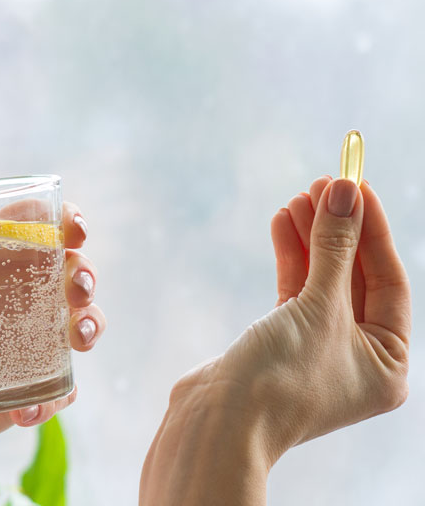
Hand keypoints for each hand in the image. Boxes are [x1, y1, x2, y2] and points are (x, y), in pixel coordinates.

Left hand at [0, 203, 104, 489]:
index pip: (26, 228)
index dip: (60, 220)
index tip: (72, 225)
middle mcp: (5, 299)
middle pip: (65, 270)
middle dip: (84, 269)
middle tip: (76, 281)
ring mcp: (20, 343)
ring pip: (78, 322)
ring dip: (91, 322)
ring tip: (79, 335)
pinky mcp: (22, 388)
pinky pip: (57, 389)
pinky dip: (54, 397)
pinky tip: (25, 410)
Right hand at [140, 177, 410, 503]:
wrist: (216, 422)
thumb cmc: (278, 377)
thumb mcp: (317, 306)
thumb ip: (335, 246)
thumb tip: (344, 190)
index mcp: (387, 363)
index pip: (389, 280)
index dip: (373, 228)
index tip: (354, 184)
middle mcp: (357, 357)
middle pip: (356, 277)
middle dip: (339, 229)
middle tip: (323, 182)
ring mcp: (317, 349)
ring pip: (322, 281)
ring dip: (312, 238)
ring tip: (298, 198)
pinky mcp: (281, 341)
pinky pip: (294, 291)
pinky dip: (290, 258)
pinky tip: (282, 224)